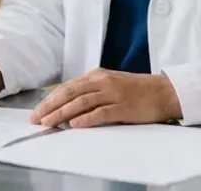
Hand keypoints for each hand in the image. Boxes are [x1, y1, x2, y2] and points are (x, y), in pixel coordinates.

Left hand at [30, 68, 182, 128]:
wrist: (164, 91)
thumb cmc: (136, 90)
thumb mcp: (109, 85)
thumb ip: (90, 91)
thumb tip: (66, 105)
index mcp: (96, 75)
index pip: (67, 87)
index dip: (50, 99)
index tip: (36, 111)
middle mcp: (102, 82)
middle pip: (70, 94)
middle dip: (50, 107)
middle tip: (36, 119)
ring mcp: (113, 94)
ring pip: (81, 102)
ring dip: (62, 113)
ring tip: (49, 123)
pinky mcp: (124, 107)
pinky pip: (101, 112)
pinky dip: (86, 118)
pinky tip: (75, 124)